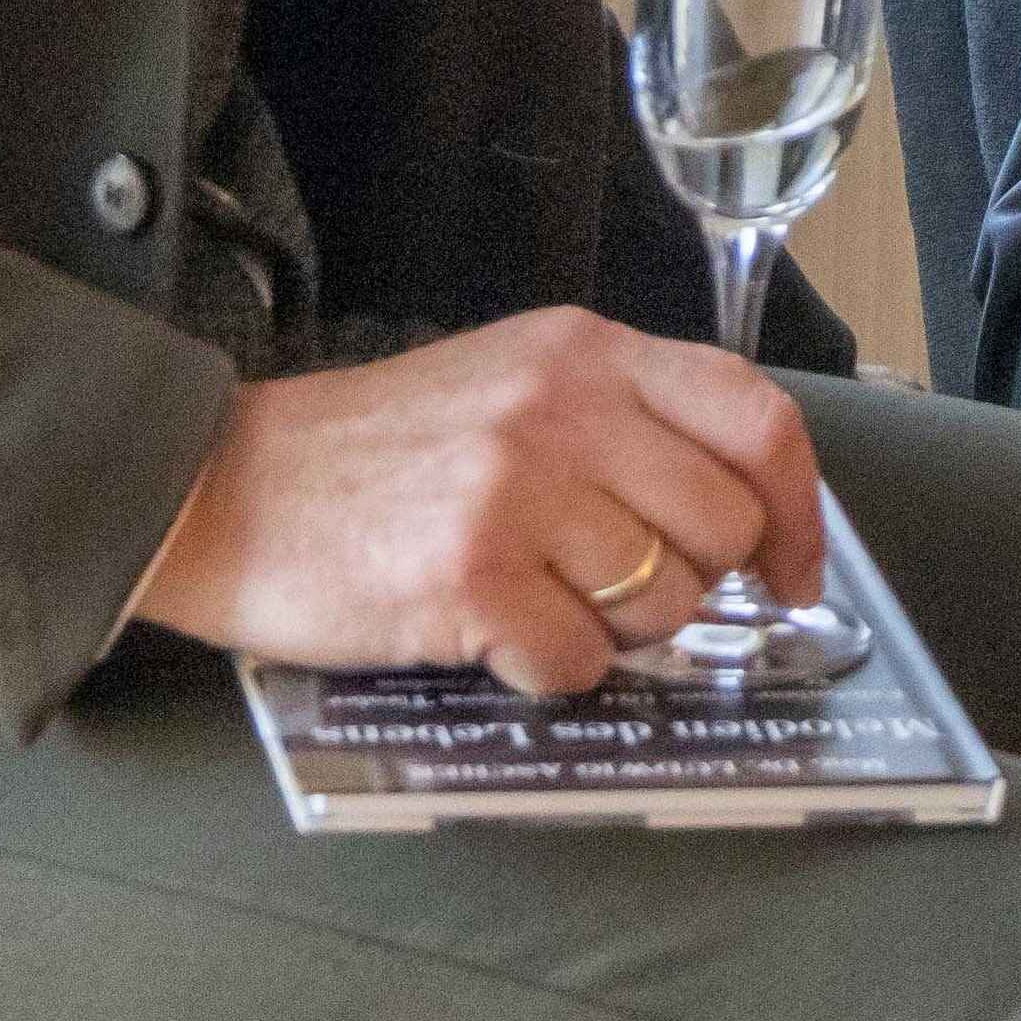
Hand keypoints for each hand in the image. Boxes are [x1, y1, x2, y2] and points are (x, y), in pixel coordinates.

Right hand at [127, 306, 824, 693]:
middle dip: (695, 582)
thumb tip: (740, 515)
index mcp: (585, 351)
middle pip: (723, 524)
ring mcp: (516, 491)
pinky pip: (579, 661)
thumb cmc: (373, 454)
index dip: (797, 508)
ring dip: (616, 630)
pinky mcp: (469, 577)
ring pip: (664, 602)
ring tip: (538, 601)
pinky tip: (490, 632)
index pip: (756, 418)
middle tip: (622, 592)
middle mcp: (564, 407)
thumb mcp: (511, 385)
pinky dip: (546, 669)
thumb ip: (620, 424)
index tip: (792, 569)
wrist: (223, 487)